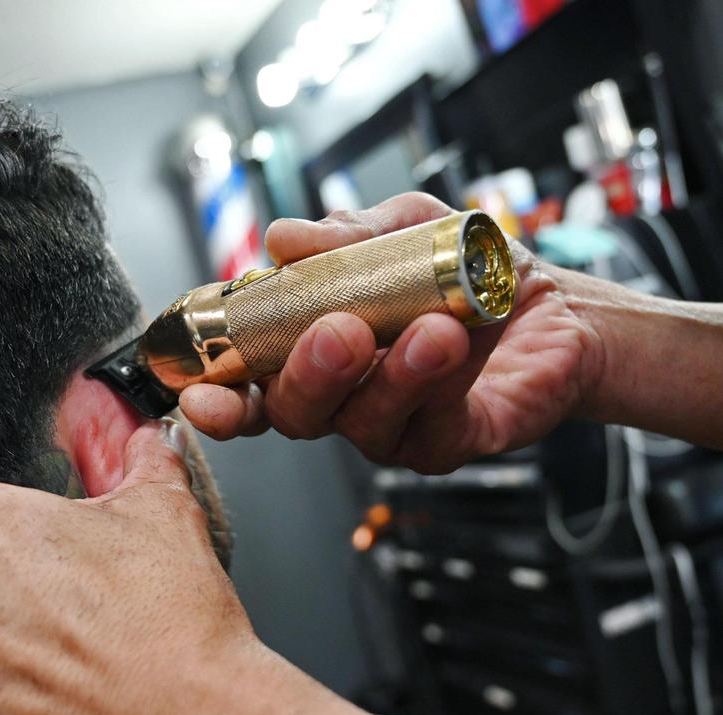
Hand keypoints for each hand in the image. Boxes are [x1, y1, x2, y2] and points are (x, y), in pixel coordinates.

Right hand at [180, 193, 604, 473]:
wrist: (556, 303)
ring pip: (358, 422)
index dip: (216, 394)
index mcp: (309, 347)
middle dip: (305, 375)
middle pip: (290, 411)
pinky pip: (428, 430)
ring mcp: (390, 425)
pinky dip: (436, 385)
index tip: (200, 393)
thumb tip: (283, 239)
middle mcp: (341, 394)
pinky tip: (453, 344)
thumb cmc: (467, 270)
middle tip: (338, 330)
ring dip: (385, 376)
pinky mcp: (446, 444)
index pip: (246, 381)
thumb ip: (345, 235)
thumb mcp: (405, 229)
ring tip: (426, 328)